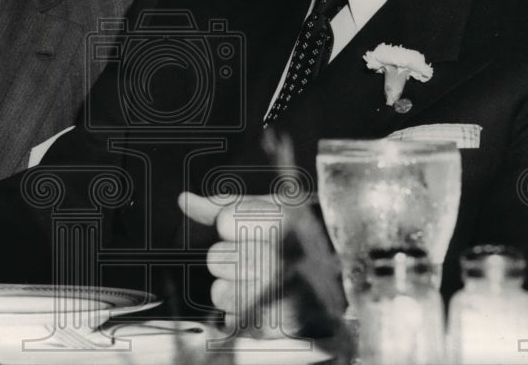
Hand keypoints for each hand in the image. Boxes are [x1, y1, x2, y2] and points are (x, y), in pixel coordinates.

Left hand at [179, 191, 290, 335]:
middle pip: (216, 259)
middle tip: (256, 256)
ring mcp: (279, 295)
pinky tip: (263, 300)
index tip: (251, 227)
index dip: (231, 224)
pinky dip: (243, 312)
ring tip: (258, 280)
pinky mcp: (277, 325)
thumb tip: (185, 200)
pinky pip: (233, 320)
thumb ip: (223, 204)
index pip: (223, 222)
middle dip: (229, 257)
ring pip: (220, 293)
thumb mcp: (269, 207)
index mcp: (283, 222)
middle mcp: (281, 259)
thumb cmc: (302, 234)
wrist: (343, 272)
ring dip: (233, 288)